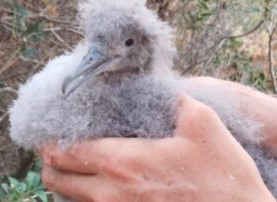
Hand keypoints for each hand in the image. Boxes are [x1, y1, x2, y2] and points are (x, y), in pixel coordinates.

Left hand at [41, 95, 275, 201]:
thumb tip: (159, 87)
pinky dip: (88, 196)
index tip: (55, 129)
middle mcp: (111, 194)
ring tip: (84, 162)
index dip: (52, 138)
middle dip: (53, 161)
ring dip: (69, 179)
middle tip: (64, 145)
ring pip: (70, 200)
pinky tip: (107, 182)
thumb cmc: (223, 174)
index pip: (65, 151)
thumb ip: (174, 98)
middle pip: (56, 180)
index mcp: (124, 162)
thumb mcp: (202, 122)